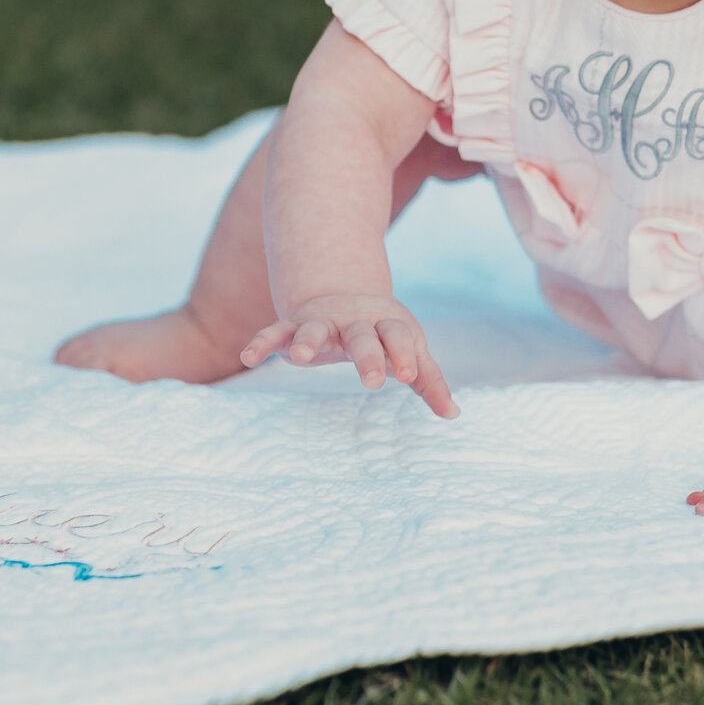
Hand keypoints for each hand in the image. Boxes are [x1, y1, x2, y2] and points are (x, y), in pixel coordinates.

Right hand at [241, 294, 458, 417]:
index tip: (409, 377)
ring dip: (308, 341)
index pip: (399, 336)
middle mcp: (354, 322)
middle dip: (368, 356)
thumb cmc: (383, 329)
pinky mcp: (293, 328)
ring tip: (301, 357)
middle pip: (362, 336)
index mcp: (386, 325)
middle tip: (375, 381)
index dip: (404, 354)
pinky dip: (262, 342)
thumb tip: (454, 413)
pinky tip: (249, 357)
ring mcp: (322, 322)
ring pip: (315, 329)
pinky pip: (275, 332)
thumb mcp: (407, 348)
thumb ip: (428, 379)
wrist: (342, 290)